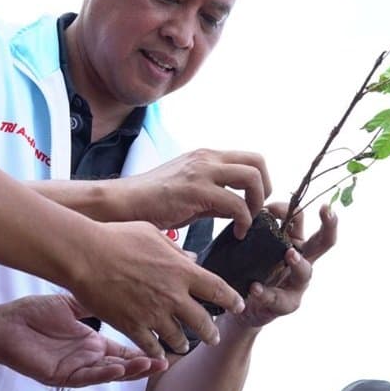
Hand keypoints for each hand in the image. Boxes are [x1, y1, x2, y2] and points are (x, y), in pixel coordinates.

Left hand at [0, 294, 169, 386]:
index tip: (167, 344)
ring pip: (109, 374)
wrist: (4, 325)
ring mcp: (76, 369)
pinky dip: (103, 374)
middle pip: (124, 365)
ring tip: (151, 366)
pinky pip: (87, 377)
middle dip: (146, 364)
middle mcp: (88, 359)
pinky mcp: (61, 376)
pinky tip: (119, 369)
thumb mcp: (71, 304)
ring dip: (131, 372)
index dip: (145, 349)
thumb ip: (94, 301)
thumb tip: (117, 286)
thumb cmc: (33, 314)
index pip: (125, 349)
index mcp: (92, 344)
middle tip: (168, 361)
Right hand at [70, 220, 244, 357]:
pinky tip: (158, 352)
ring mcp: (153, 313)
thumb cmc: (116, 238)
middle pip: (202, 320)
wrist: (85, 255)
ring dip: (183, 343)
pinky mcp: (132, 326)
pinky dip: (157, 351)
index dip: (231, 300)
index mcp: (181, 271)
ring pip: (178, 337)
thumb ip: (176, 249)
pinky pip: (151, 346)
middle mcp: (172, 295)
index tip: (238, 305)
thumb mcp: (152, 234)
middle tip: (213, 336)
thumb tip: (192, 258)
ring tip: (184, 345)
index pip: (217, 289)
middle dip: (211, 332)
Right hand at [122, 149, 271, 238]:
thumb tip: (238, 210)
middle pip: (258, 162)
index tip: (254, 204)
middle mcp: (207, 158)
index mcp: (206, 156)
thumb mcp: (190, 192)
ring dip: (257, 203)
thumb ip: (216, 197)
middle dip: (264, 189)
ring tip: (246, 223)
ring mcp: (202, 172)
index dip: (261, 181)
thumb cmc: (153, 201)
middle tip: (256, 212)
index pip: (250, 158)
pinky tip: (236, 233)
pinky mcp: (196, 190)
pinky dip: (243, 220)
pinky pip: (236, 203)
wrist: (125, 202)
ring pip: (252, 177)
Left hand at [235, 202, 337, 328]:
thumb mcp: (255, 246)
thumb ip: (260, 228)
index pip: (306, 221)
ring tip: (290, 254)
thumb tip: (260, 209)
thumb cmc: (251, 268)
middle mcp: (302, 261)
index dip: (320, 214)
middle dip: (329, 226)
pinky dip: (265, 292)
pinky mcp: (284, 304)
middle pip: (323, 242)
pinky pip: (277, 298)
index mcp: (295, 243)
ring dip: (299, 262)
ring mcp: (296, 284)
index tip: (323, 204)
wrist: (242, 304)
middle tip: (326, 213)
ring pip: (305, 272)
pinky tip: (255, 288)